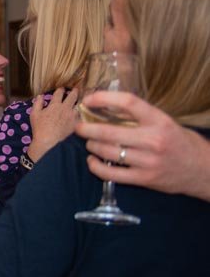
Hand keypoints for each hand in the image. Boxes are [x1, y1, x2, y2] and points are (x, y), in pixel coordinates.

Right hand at [27, 88, 79, 161]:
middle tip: (76, 89)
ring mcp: (73, 116)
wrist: (49, 142)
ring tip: (82, 101)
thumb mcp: (34, 114)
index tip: (62, 88)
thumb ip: (37, 103)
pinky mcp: (78, 123)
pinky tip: (85, 113)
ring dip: (80, 102)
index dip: (61, 89)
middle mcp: (66, 108)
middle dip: (74, 91)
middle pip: (72, 96)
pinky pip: (83, 116)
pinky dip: (84, 113)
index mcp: (55, 105)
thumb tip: (40, 95)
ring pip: (80, 105)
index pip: (59, 93)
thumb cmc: (40, 128)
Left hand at [76, 91, 209, 199]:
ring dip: (92, 145)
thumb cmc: (179, 141)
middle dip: (86, 128)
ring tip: (89, 141)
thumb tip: (105, 106)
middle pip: (109, 131)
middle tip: (78, 126)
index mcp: (160, 120)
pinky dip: (95, 166)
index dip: (103, 98)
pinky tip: (92, 160)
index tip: (88, 100)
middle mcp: (154, 140)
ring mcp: (148, 161)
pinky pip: (111, 173)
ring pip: (107, 152)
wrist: (202, 169)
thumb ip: (139, 116)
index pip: (128, 102)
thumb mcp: (164, 122)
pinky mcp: (144, 179)